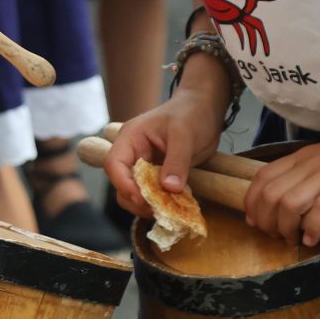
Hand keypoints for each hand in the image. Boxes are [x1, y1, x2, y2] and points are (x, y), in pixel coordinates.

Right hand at [104, 89, 227, 218]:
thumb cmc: (191, 113)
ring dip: (147, 205)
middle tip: (159, 210)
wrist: (205, 108)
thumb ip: (177, 161)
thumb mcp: (184, 135)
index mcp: (131, 138)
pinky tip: (173, 207)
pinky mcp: (157, 175)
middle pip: (121, 184)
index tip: (143, 199)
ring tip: (167, 210)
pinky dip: (159, 203)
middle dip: (136, 200)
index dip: (124, 185)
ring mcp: (144, 166)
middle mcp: (133, 153)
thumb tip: (169, 188)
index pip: (114, 165)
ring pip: (134, 193)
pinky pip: (151, 194)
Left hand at [243, 130, 319, 246]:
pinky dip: (312, 227)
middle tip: (276, 236)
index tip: (255, 222)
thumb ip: (306, 179)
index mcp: (300, 159)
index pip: (262, 178)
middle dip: (266, 220)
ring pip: (289, 203)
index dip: (252, 202)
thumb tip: (287, 208)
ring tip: (293, 239)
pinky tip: (313, 238)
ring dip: (286, 227)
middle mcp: (308, 165)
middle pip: (270, 194)